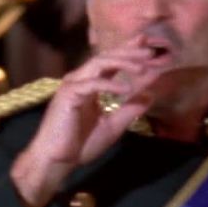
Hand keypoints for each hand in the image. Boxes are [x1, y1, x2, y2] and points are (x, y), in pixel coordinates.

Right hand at [11, 37, 161, 206]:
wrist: (56, 161)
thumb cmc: (80, 145)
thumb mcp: (112, 125)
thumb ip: (129, 109)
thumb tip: (150, 95)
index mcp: (89, 85)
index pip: (110, 62)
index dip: (128, 51)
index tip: (148, 45)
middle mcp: (80, 80)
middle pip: (107, 57)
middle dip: (130, 52)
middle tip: (151, 51)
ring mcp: (73, 85)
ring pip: (99, 63)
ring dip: (122, 62)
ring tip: (142, 67)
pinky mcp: (68, 95)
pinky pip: (92, 84)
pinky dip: (109, 84)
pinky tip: (125, 88)